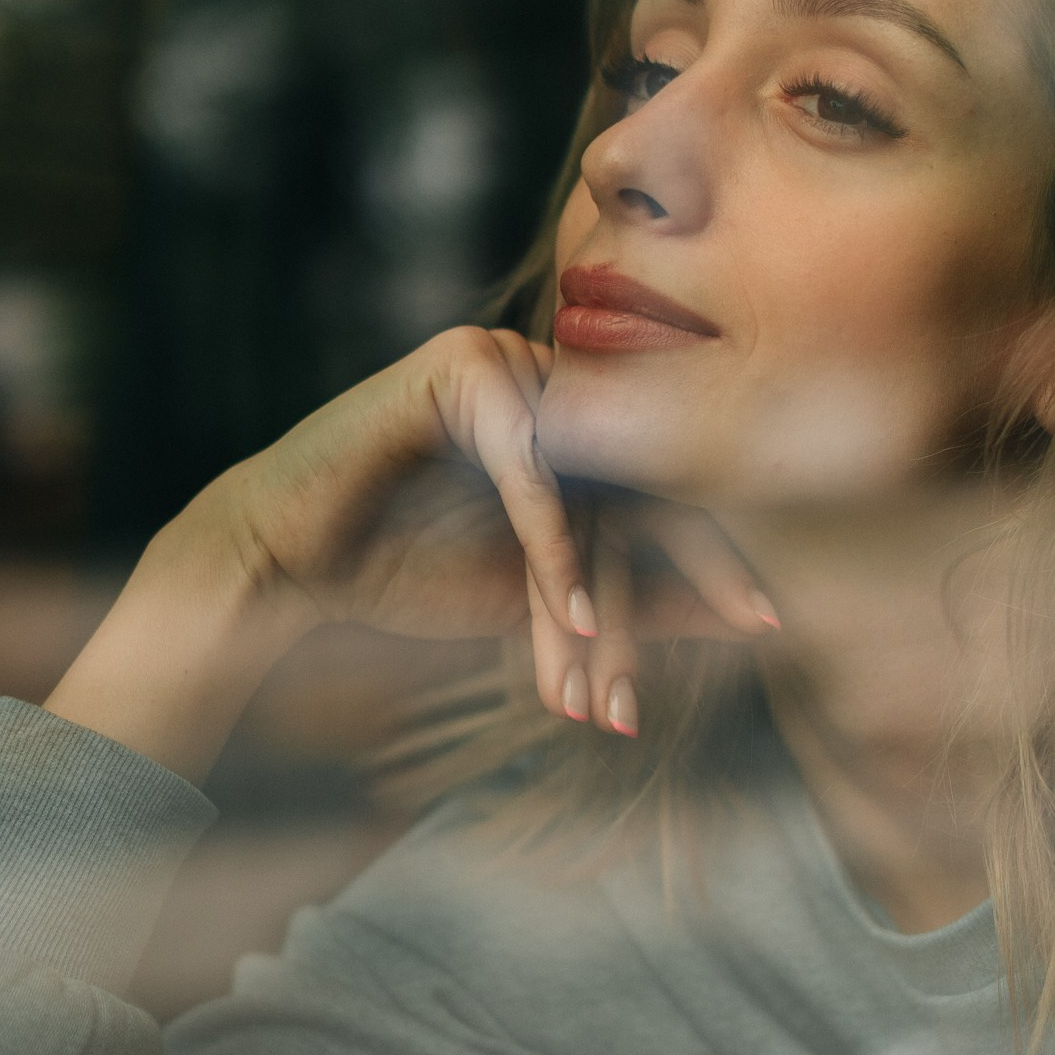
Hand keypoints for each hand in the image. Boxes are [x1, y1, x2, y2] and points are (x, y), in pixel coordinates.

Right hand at [47, 327, 771, 780]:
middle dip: (639, 608)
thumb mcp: (546, 604)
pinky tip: (566, 618)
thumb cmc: (408, 575)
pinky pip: (531, 463)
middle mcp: (558, 381)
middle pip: (632, 492)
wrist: (286, 563)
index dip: (715, 561)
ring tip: (597, 689)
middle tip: (652, 692)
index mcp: (584, 424)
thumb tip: (761, 619)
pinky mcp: (464, 364)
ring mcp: (513, 362)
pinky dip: (550, 544)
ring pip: (585, 489)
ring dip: (591, 600)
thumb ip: (646, 602)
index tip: (768, 624)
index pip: (666, 490)